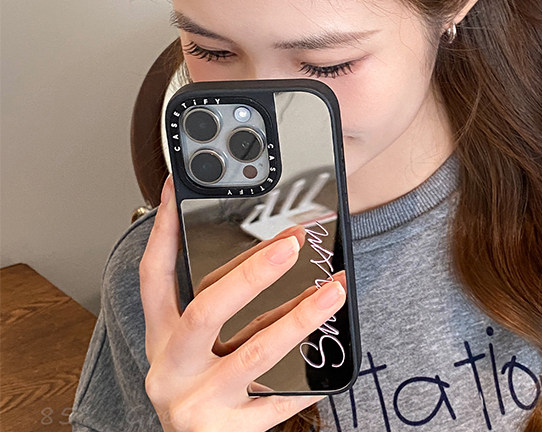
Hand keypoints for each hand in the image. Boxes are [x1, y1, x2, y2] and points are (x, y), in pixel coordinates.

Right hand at [139, 176, 346, 431]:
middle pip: (205, 312)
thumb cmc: (200, 391)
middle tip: (291, 245)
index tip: (178, 191)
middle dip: (251, 274)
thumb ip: (224, 305)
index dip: (164, 232)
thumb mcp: (196, 348)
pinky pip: (275, 403)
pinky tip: (333, 357)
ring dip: (300, 317)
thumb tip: (277, 248)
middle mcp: (171, 369)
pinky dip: (305, 379)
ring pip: (253, 353)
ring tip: (334, 290)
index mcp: (161, 339)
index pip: (154, 276)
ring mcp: (196, 403)